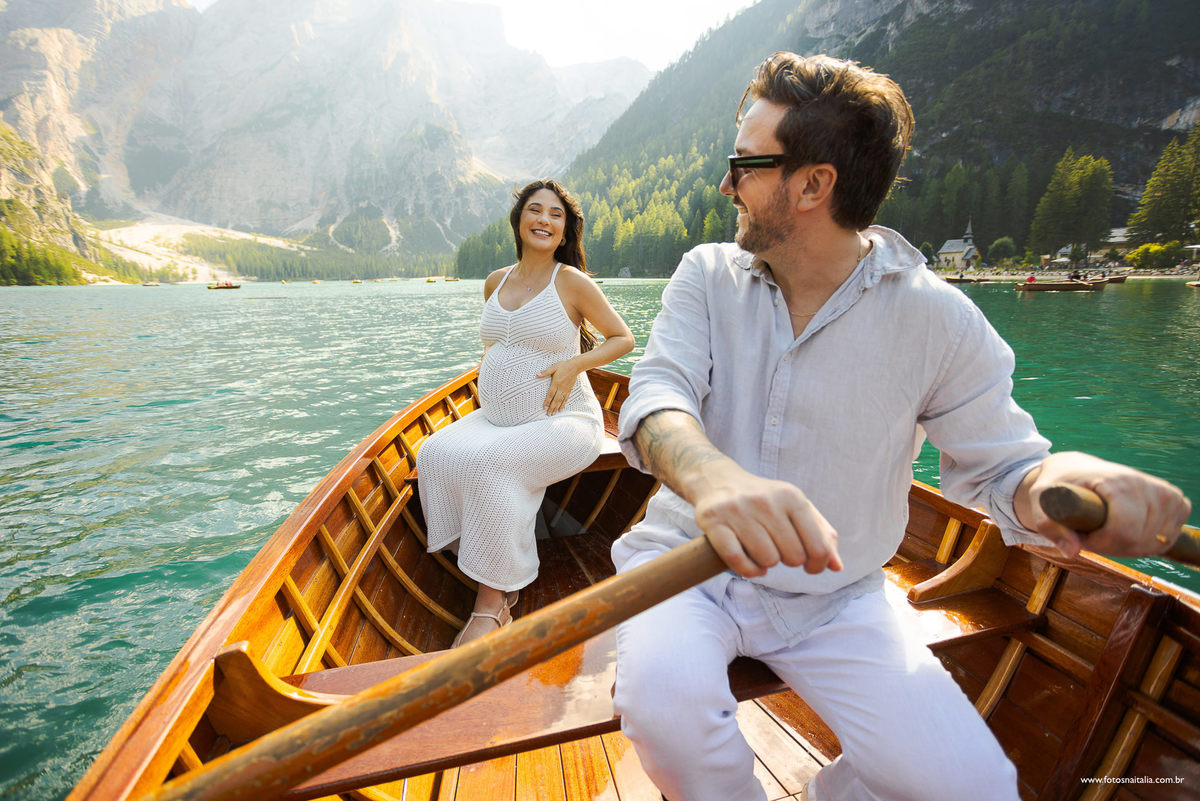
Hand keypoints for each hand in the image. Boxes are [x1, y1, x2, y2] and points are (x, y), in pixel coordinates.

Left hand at [537, 359, 580, 414]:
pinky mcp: (569, 390)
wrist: (575, 366)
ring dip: (556, 407)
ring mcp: (565, 389)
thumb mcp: (553, 367)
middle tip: (548, 414)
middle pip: (555, 400)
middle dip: (551, 407)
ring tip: (553, 414)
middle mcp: (561, 387)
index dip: (547, 401)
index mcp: (556, 382)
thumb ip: (545, 372)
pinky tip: (561, 409)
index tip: (544, 407)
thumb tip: (537, 375)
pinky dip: (563, 404)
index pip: (550, 394)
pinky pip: (566, 398)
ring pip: (560, 400)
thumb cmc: (563, 365)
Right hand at [691, 463, 843, 577]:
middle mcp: (766, 502)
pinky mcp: (714, 522)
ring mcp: (738, 511)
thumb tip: (837, 567)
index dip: (818, 565)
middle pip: (793, 557)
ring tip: (763, 553)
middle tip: (780, 551)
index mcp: (791, 497)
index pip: (818, 547)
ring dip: (767, 565)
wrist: (717, 480)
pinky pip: (738, 560)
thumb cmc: (764, 500)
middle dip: (789, 561)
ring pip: (767, 561)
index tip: (810, 566)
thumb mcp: (796, 507)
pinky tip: (751, 565)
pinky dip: (748, 570)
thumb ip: (821, 535)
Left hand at [1018, 452, 1190, 557]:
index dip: (1100, 543)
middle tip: (1091, 533)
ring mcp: (1164, 493)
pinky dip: (1148, 543)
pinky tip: (1130, 531)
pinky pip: (1168, 537)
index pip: (1124, 531)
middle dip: (1111, 547)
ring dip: (1128, 547)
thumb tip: (1072, 552)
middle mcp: (1145, 484)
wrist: (1075, 467)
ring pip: (1155, 543)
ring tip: (1107, 530)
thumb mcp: (1041, 498)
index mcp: (1117, 481)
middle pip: (1138, 541)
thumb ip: (1048, 525)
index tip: (1081, 535)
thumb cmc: (1057, 483)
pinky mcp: (1174, 500)